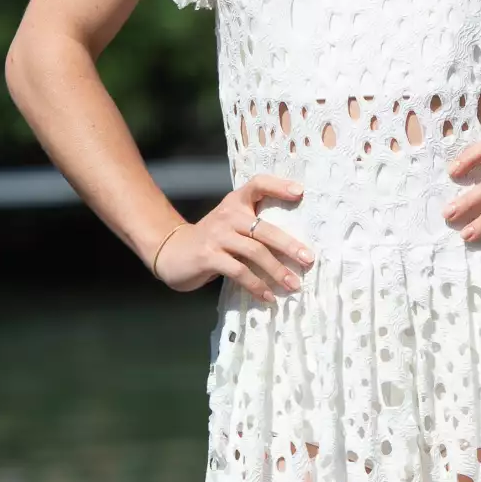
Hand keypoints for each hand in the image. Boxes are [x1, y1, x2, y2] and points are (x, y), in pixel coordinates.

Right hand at [152, 175, 315, 299]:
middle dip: (289, 245)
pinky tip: (268, 296)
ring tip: (293, 285)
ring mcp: (217, 235)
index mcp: (235, 202)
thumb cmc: (213, 240)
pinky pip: (239, 272)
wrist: (172, 252)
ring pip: (254, 252)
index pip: (258, 184)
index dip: (278, 186)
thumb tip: (295, 247)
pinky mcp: (208, 256)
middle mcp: (227, 214)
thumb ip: (255, 226)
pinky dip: (256, 285)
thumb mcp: (231, 225)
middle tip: (308, 259)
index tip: (301, 193)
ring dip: (277, 271)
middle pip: (264, 228)